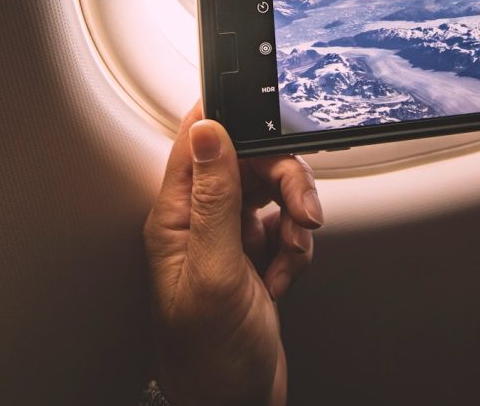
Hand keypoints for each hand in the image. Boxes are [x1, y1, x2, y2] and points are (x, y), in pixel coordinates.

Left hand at [143, 103, 322, 405]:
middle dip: (285, 182)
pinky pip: (285, 226)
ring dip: (295, 218)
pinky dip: (295, 247)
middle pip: (249, 162)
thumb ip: (214, 198)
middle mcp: (200, 220)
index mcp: (176, 215)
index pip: (199, 140)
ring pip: (273, 192)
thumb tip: (207, 129)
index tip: (271, 120)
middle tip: (303, 212)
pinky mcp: (253, 257)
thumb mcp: (214, 271)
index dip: (235, 123)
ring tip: (294, 250)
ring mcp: (227, 239)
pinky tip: (284, 275)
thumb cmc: (208, 359)